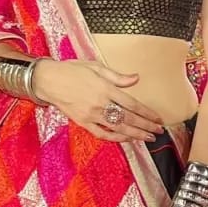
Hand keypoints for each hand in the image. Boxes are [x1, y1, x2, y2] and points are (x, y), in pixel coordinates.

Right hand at [32, 59, 163, 142]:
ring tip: (148, 138)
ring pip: (118, 128)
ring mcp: (92, 115)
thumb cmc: (72, 70)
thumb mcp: (96, 67)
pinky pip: (102, 134)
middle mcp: (101, 103)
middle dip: (146, 126)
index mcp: (105, 88)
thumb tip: (135, 78)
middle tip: (158, 131)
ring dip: (135, 134)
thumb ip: (117, 76)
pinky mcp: (83, 122)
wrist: (49, 80)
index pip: (132, 104)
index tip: (158, 118)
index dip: (147, 113)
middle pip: (129, 118)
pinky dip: (116, 138)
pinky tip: (126, 139)